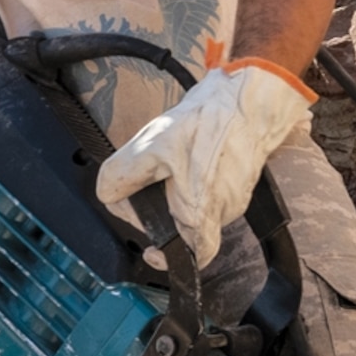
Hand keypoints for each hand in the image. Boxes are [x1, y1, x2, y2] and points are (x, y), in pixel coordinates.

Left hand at [95, 60, 314, 265]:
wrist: (248, 96)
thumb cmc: (209, 122)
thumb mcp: (150, 147)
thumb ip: (121, 177)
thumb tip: (107, 194)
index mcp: (202, 212)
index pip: (192, 257)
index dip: (168, 259)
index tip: (151, 249)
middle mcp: (223, 210)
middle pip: (186, 228)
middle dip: (160, 211)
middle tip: (146, 182)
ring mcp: (235, 195)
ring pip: (197, 206)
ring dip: (175, 190)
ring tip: (168, 160)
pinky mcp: (239, 178)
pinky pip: (211, 189)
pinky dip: (192, 177)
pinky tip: (186, 154)